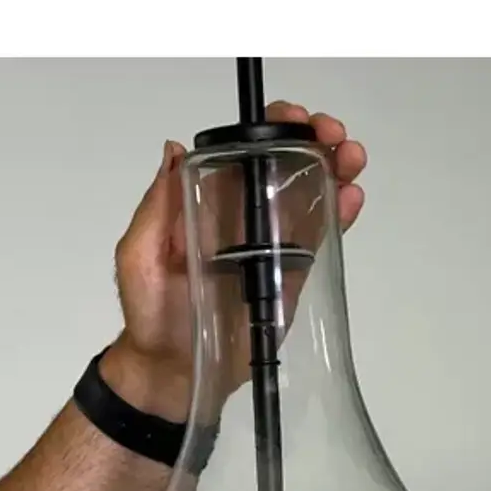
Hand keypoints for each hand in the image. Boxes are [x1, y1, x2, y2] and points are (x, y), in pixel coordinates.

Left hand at [100, 102, 367, 422]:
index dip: (270, 130)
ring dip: (334, 170)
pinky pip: (318, 240)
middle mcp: (244, 218)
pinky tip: (350, 198)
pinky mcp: (292, 276)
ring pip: (309, 197)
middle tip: (333, 134)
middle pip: (285, 168)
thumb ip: (157, 207)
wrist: (174, 371)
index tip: (291, 118)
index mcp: (208, 204)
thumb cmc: (150, 312)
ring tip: (351, 158)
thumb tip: (174, 149)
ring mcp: (272, 246)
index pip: (243, 154)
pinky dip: (338, 215)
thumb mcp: (139, 255)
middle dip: (312, 142)